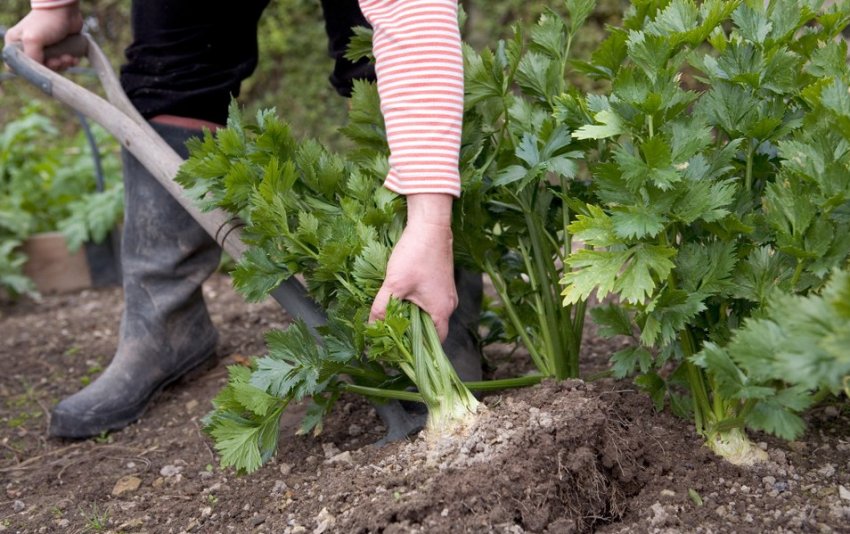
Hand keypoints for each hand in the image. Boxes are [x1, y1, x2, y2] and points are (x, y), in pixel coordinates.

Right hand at [4, 4, 83, 68]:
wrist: (65, 10)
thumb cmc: (46, 22)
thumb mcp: (32, 40)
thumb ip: (32, 58)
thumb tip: (38, 71)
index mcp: (15, 44)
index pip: (16, 66)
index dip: (30, 70)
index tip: (42, 65)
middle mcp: (27, 47)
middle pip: (38, 68)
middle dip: (52, 66)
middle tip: (59, 60)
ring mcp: (43, 48)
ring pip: (52, 66)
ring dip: (62, 64)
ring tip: (68, 57)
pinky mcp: (57, 48)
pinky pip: (62, 62)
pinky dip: (69, 62)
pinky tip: (73, 57)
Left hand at [370, 194, 456, 340]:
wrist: (430, 225)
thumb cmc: (415, 255)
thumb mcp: (394, 284)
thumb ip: (382, 308)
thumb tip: (372, 327)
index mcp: (442, 310)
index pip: (433, 342)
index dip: (416, 349)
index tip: (398, 350)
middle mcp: (449, 304)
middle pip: (431, 329)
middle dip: (411, 333)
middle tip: (391, 335)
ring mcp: (446, 292)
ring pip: (429, 314)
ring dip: (412, 317)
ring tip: (392, 318)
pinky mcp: (441, 281)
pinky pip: (430, 301)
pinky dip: (416, 304)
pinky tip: (400, 299)